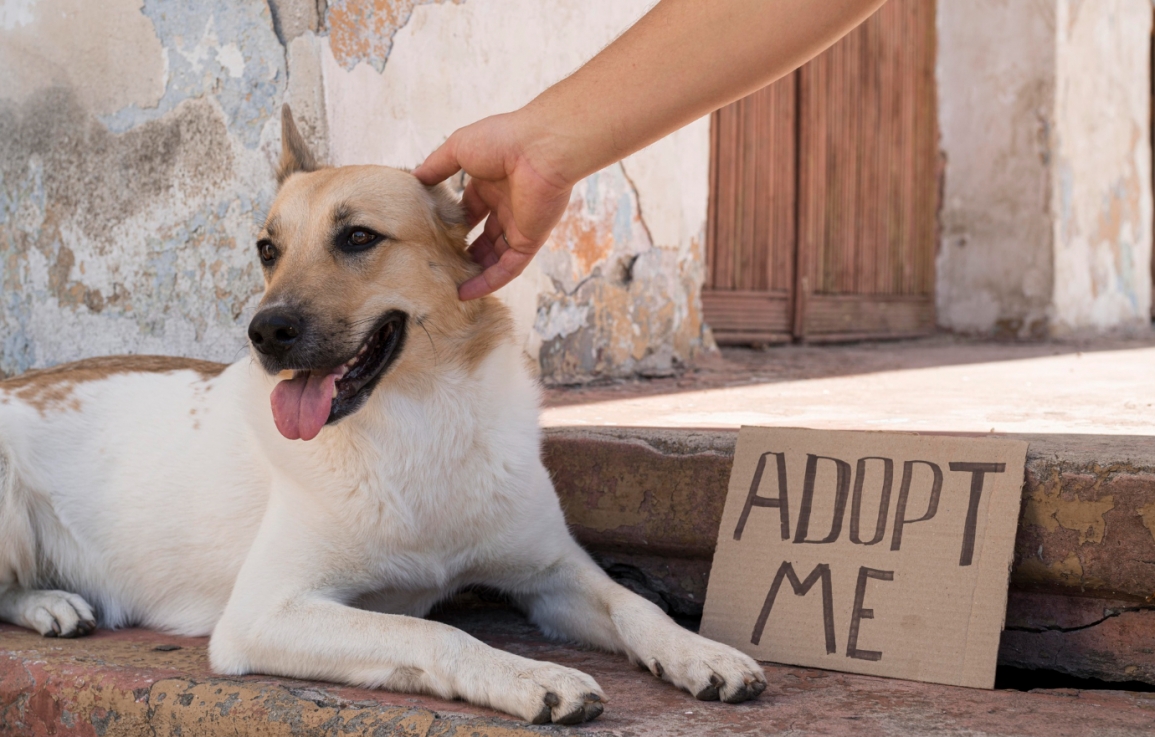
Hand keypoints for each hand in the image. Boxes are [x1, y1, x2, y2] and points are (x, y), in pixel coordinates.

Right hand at [413, 111, 574, 299]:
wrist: (541, 148)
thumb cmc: (501, 140)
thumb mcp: (457, 149)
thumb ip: (436, 166)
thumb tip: (414, 178)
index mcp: (491, 183)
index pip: (470, 209)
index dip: (453, 223)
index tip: (433, 237)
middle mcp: (506, 205)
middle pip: (483, 236)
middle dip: (464, 250)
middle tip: (440, 264)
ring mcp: (519, 225)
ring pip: (495, 256)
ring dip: (474, 270)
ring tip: (448, 285)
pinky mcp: (530, 241)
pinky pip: (508, 269)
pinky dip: (488, 282)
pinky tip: (466, 293)